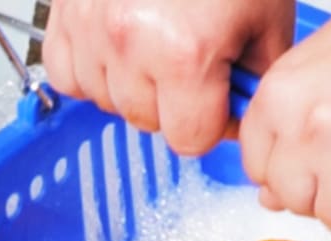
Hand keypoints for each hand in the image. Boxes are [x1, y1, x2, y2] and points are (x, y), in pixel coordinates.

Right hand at [41, 0, 295, 156]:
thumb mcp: (266, 17)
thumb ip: (255, 78)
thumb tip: (241, 114)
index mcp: (185, 54)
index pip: (190, 139)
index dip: (212, 122)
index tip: (219, 99)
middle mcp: (130, 43)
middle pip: (146, 122)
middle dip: (174, 102)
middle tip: (192, 62)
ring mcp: (90, 27)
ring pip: (105, 100)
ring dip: (131, 84)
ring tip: (157, 45)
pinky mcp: (63, 11)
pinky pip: (67, 73)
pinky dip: (92, 67)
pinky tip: (121, 45)